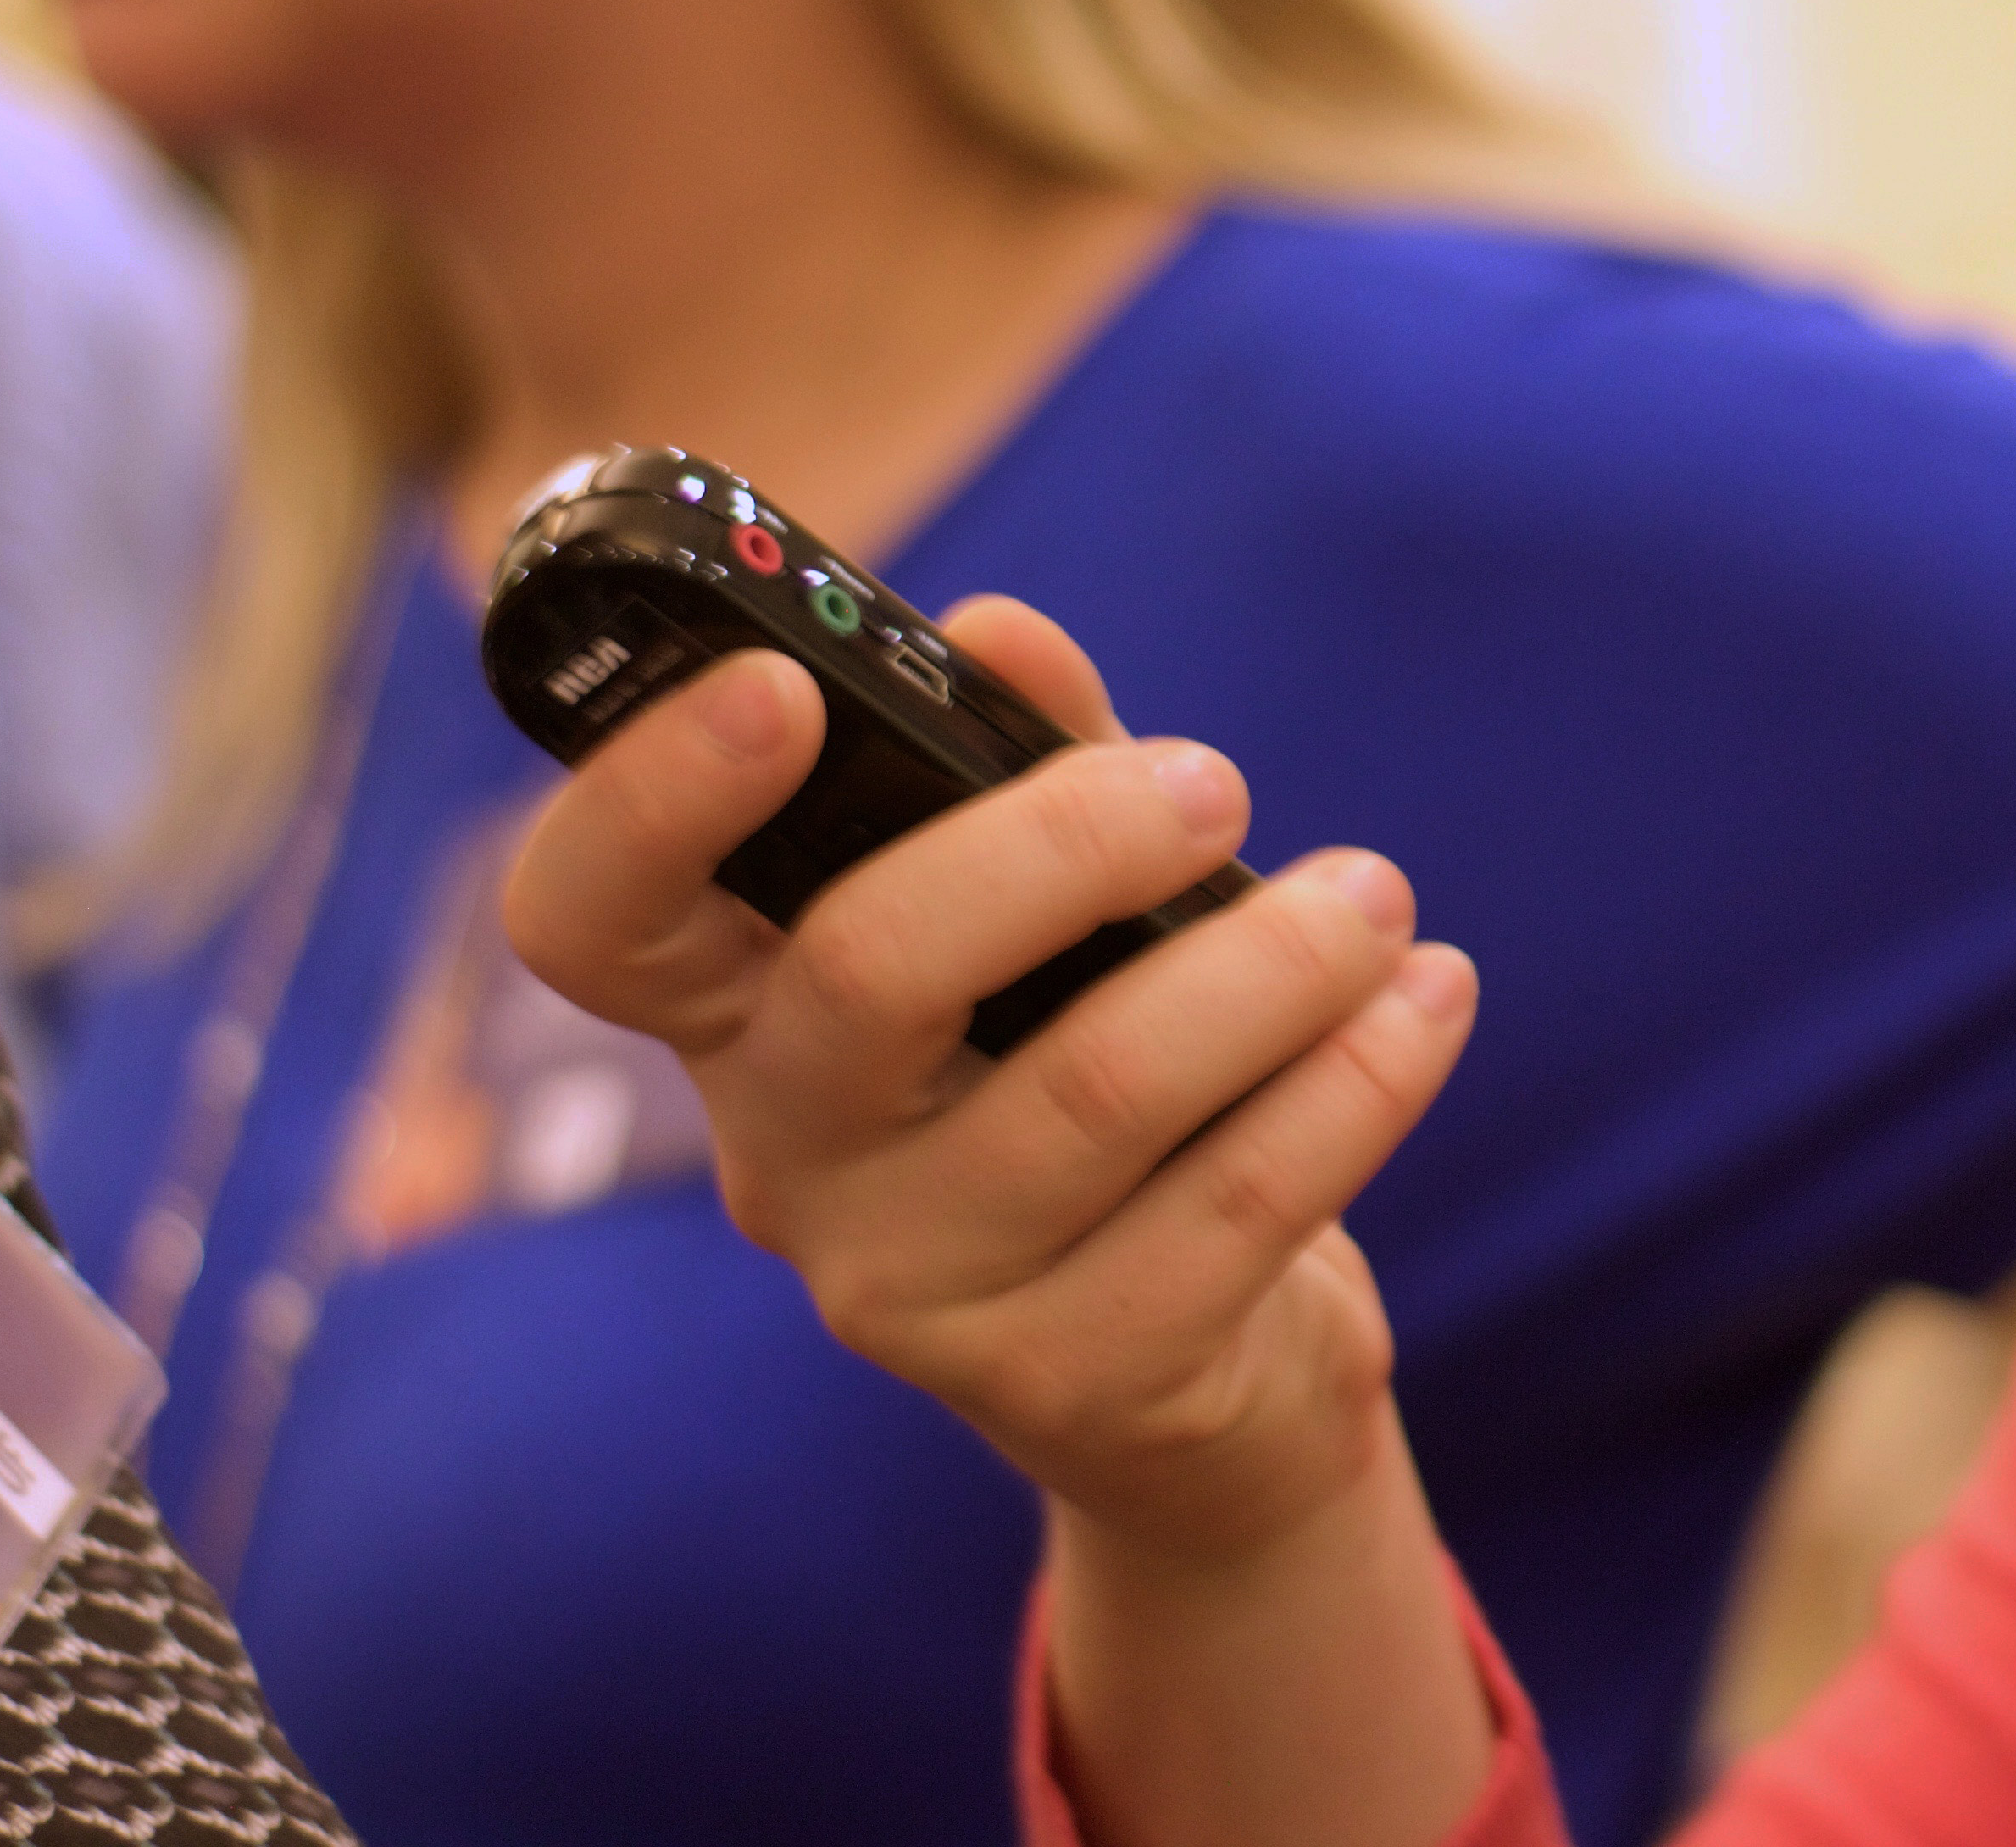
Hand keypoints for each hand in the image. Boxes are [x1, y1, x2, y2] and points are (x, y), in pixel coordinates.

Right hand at [501, 597, 1481, 1565]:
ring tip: (1377, 899)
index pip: (587, 917)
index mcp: (740, 1017)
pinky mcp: (1069, 1381)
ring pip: (1093, 1089)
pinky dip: (1360, 1077)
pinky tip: (1428, 1000)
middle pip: (868, 967)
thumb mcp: (1056, 916)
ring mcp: (912, 1292)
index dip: (647, 795)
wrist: (1207, 1381)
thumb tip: (1002, 634)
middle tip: (1217, 783)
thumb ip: (1022, 768)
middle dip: (1063, 840)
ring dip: (1270, 963)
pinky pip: (1237, 1201)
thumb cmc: (1096, 1073)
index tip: (781, 684)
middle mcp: (788, 1161)